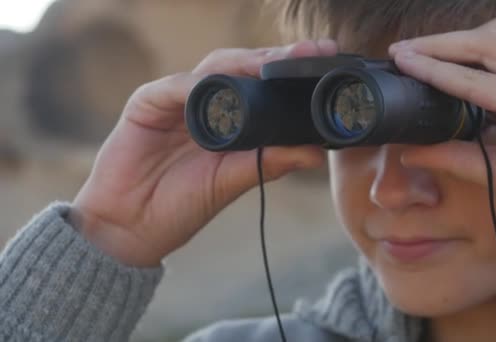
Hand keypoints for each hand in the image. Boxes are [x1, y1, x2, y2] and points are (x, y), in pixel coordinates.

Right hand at [70, 40, 337, 266]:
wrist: (133, 226)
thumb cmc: (183, 204)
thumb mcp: (233, 181)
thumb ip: (270, 162)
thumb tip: (316, 153)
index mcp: (228, 119)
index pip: (262, 86)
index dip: (290, 74)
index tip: (324, 64)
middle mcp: (206, 103)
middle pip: (243, 68)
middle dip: (276, 59)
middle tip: (311, 52)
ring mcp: (177, 100)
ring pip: (213, 68)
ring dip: (244, 64)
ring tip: (275, 64)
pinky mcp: (147, 103)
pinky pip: (174, 88)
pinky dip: (194, 87)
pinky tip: (215, 87)